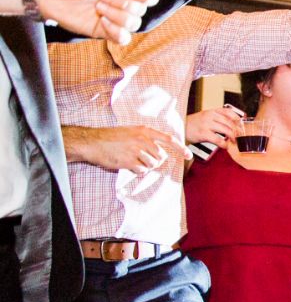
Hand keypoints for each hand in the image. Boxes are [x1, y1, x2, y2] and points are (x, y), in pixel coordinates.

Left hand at [34, 0, 155, 42]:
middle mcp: (123, 2)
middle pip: (142, 10)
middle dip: (123, 2)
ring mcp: (114, 18)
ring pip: (134, 24)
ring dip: (117, 14)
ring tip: (97, 6)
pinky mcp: (104, 31)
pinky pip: (123, 38)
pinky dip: (116, 30)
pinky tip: (101, 21)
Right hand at [67, 124, 181, 172]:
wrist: (92, 142)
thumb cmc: (111, 138)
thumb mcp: (131, 132)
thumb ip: (146, 139)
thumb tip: (160, 151)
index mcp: (144, 131)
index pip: (169, 139)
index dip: (180, 148)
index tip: (188, 155)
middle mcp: (142, 139)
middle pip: (161, 156)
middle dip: (156, 161)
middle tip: (144, 161)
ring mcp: (136, 150)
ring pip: (153, 164)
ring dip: (146, 166)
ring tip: (134, 161)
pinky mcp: (129, 161)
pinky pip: (142, 170)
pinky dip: (138, 171)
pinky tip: (129, 165)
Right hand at [184, 105, 244, 147]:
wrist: (180, 128)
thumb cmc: (195, 123)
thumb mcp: (206, 116)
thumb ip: (217, 118)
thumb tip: (233, 125)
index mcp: (211, 111)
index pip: (228, 112)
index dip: (237, 118)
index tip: (242, 124)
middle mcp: (209, 116)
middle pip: (229, 122)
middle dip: (237, 130)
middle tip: (240, 136)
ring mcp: (206, 124)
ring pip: (225, 130)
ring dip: (232, 137)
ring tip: (234, 141)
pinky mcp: (203, 133)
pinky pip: (217, 139)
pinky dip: (224, 144)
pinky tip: (225, 146)